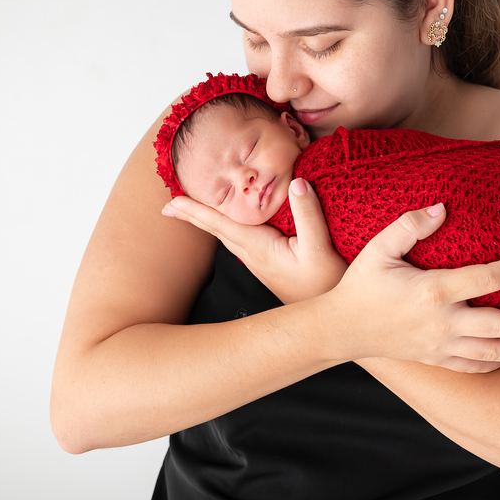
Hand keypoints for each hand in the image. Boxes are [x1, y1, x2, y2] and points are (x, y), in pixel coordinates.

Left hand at [162, 178, 347, 303]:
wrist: (331, 317)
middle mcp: (254, 256)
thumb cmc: (327, 283)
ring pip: (228, 236)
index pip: (221, 225)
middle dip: (193, 216)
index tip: (171, 203)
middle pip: (218, 230)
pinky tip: (231, 225)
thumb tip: (297, 182)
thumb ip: (308, 214)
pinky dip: (228, 227)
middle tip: (169, 205)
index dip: (196, 212)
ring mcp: (261, 262)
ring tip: (191, 211)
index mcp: (260, 248)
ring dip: (209, 222)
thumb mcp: (320, 247)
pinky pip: (242, 240)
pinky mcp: (270, 264)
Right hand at [326, 203, 499, 373]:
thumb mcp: (378, 249)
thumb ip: (409, 225)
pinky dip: (499, 364)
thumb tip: (442, 207)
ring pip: (493, 353)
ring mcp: (440, 345)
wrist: (341, 329)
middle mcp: (442, 323)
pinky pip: (474, 367)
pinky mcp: (436, 359)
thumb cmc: (360, 284)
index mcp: (433, 291)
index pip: (486, 279)